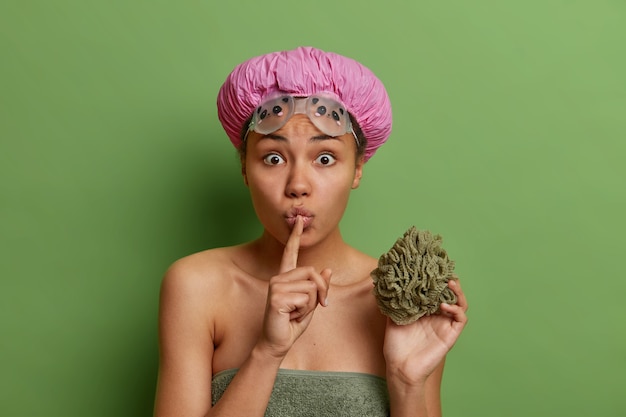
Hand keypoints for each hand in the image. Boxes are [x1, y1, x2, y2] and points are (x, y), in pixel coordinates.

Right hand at [259, 216, 331, 357]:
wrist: (277, 344)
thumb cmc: (291, 325)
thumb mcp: (311, 305)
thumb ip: (318, 287)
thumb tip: (328, 269)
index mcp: (285, 278)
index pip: (291, 253)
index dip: (295, 236)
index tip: (299, 220)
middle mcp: (279, 278)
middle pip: (313, 273)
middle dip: (322, 291)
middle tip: (316, 307)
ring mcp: (276, 285)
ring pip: (311, 287)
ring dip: (311, 305)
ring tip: (296, 313)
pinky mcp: (277, 296)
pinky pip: (306, 299)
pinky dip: (305, 311)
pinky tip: (290, 316)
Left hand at [383, 277, 467, 384]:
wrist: (400, 368)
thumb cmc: (396, 345)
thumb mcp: (392, 318)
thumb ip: (394, 303)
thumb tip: (386, 284)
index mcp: (425, 310)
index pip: (435, 290)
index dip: (436, 278)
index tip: (431, 266)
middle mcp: (438, 316)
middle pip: (450, 294)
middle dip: (449, 281)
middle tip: (444, 271)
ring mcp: (445, 325)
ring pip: (460, 304)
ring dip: (457, 292)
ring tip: (449, 282)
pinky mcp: (450, 335)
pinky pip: (460, 319)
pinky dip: (456, 309)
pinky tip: (444, 305)